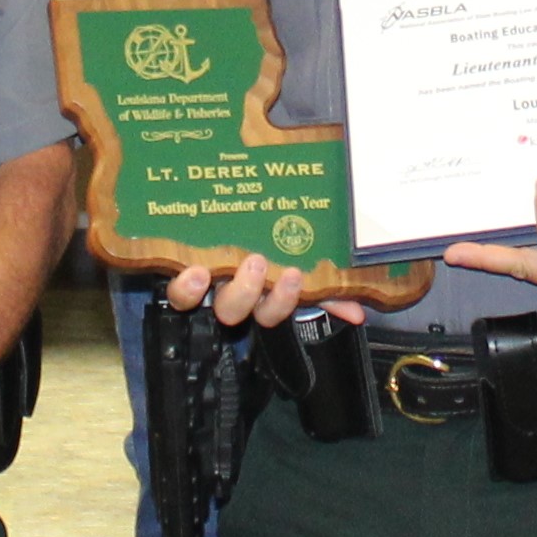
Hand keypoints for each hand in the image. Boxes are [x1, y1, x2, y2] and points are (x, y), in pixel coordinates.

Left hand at [161, 252, 360, 333]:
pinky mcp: (178, 278)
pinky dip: (187, 288)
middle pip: (238, 309)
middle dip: (251, 292)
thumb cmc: (251, 245)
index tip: (295, 276)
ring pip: (213, 302)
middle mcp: (231, 294)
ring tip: (226, 268)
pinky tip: (192, 272)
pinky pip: (178, 293)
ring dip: (221, 289)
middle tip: (259, 264)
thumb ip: (323, 290)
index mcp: (258, 293)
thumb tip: (358, 313)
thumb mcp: (291, 267)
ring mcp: (204, 288)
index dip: (284, 299)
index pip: (273, 309)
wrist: (204, 223)